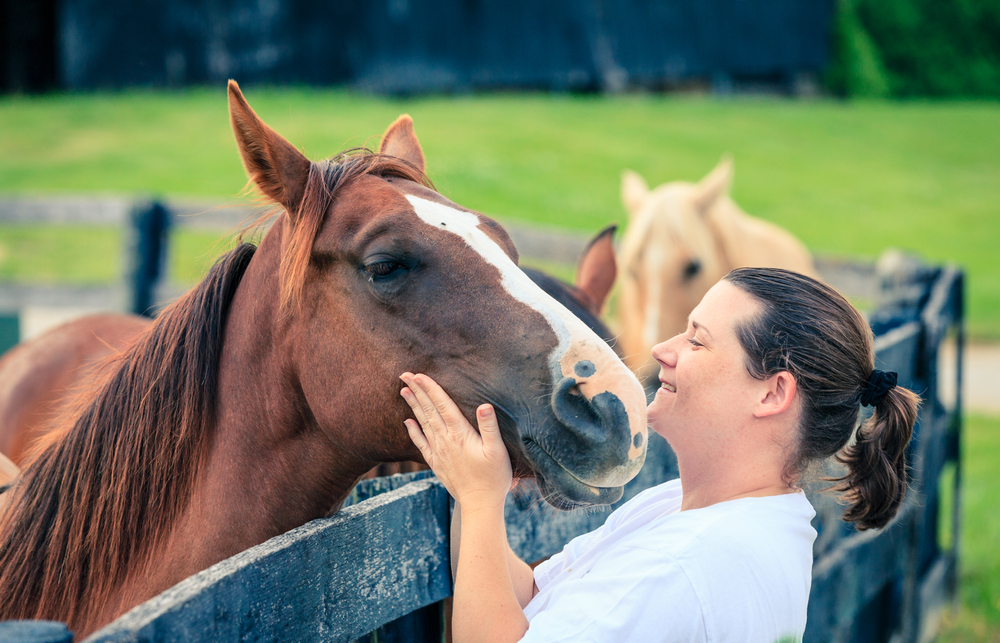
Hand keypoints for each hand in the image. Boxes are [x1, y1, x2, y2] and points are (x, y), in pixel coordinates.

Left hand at [400, 373, 511, 512]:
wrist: (480, 504)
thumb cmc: (494, 477)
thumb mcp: (498, 451)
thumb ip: (490, 427)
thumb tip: (484, 405)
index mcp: (460, 434)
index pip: (442, 405)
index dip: (430, 388)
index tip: (418, 374)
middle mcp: (445, 440)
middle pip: (429, 410)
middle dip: (417, 391)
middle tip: (404, 374)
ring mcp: (438, 452)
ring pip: (423, 423)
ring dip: (413, 405)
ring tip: (403, 390)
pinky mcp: (436, 463)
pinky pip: (421, 443)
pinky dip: (413, 431)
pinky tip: (407, 421)